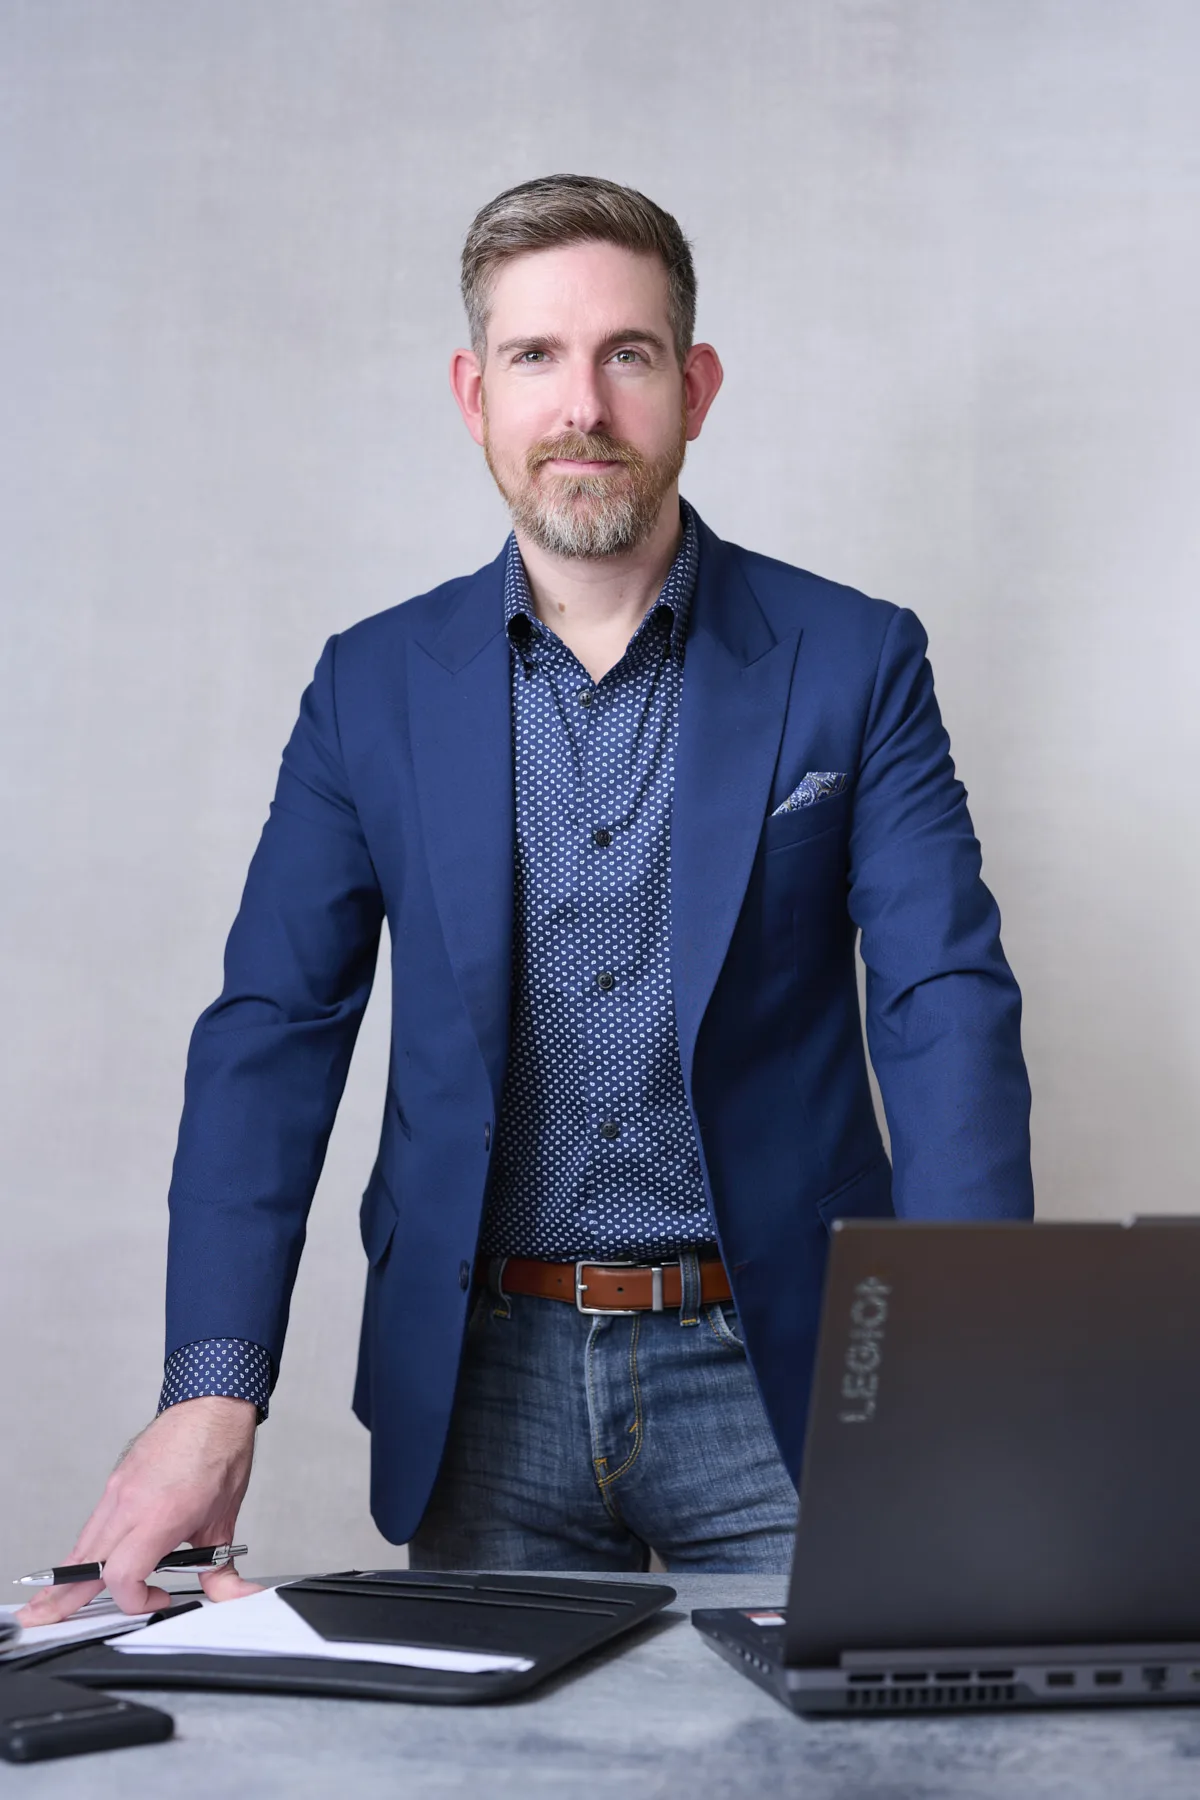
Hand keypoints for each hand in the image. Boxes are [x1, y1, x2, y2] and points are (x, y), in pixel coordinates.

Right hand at [16, 1396, 260, 1624]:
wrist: (212, 1405)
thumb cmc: (220, 1451)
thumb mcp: (226, 1518)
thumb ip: (222, 1568)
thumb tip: (232, 1594)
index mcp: (160, 1515)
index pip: (122, 1575)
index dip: (135, 1600)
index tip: (159, 1598)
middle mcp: (131, 1503)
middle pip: (86, 1563)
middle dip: (63, 1598)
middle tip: (41, 1620)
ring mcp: (118, 1491)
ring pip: (84, 1544)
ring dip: (66, 1576)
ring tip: (46, 1602)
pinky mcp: (115, 1483)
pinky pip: (93, 1524)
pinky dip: (83, 1549)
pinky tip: (75, 1564)